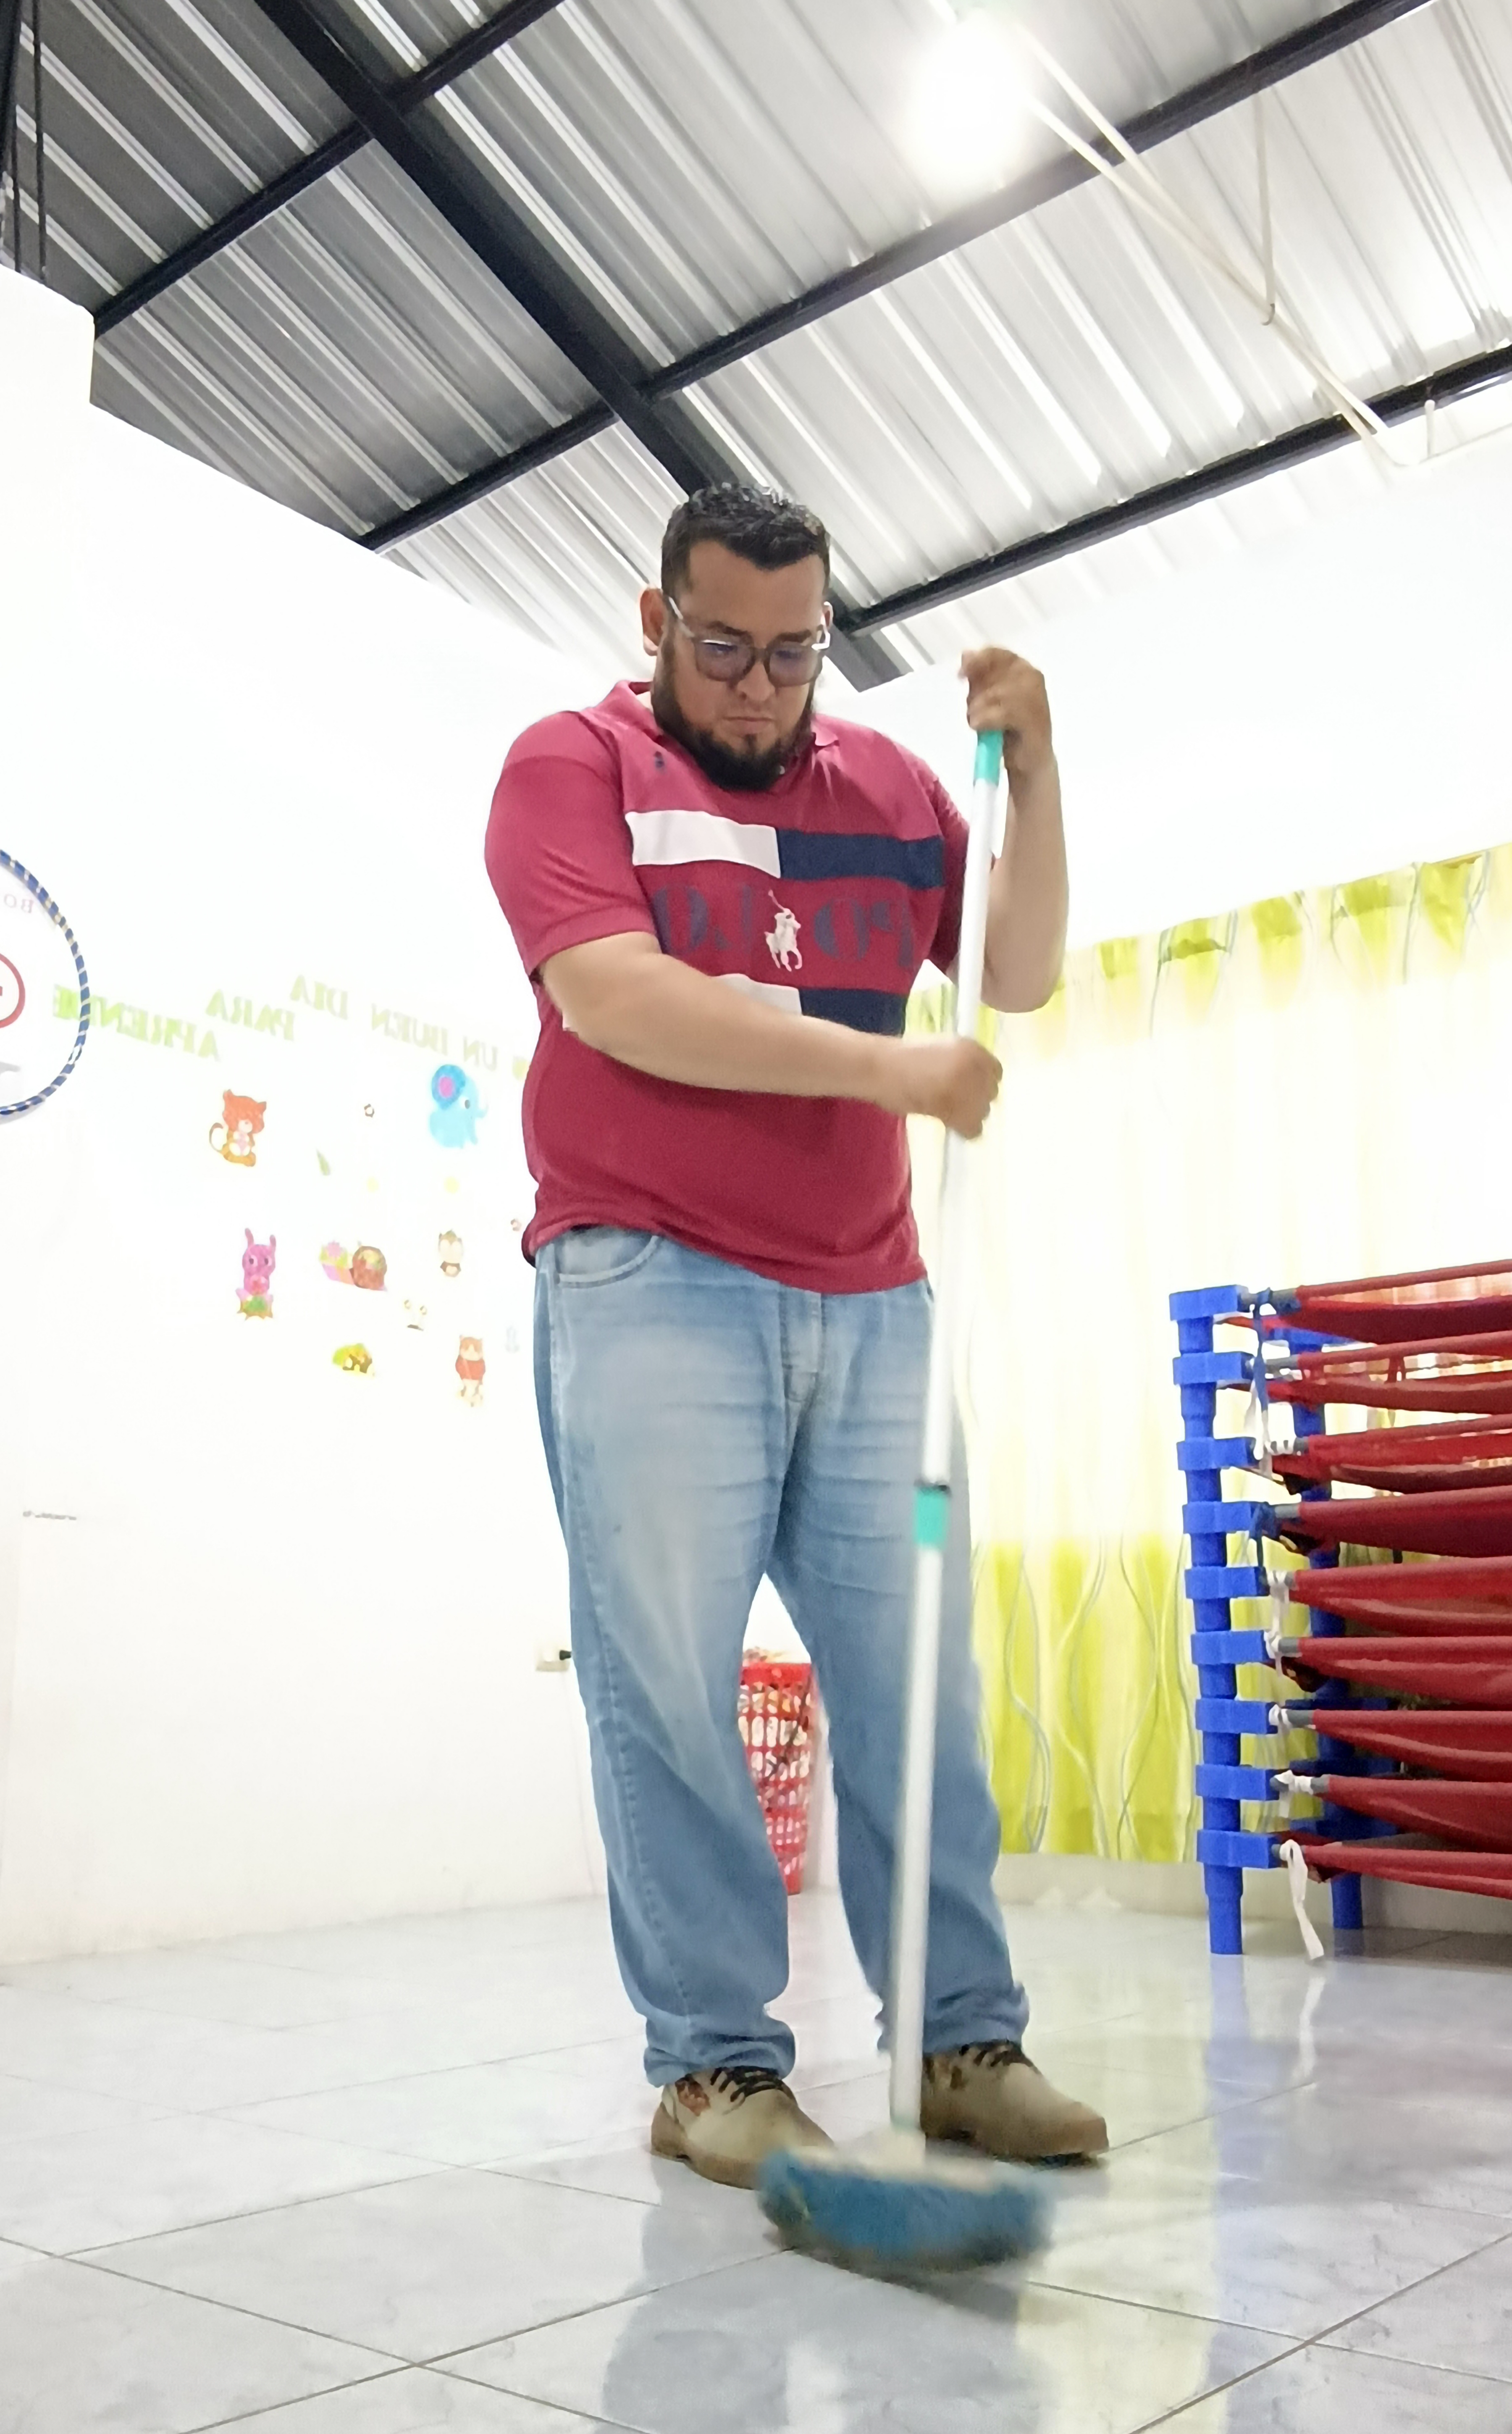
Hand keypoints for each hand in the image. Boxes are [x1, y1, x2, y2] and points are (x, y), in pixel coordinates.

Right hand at [869, 1037, 1001, 1138]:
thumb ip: (963, 1061)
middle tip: (953, 1101)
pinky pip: (973, 1129)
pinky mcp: (955, 1109)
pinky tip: (948, 1122)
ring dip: (968, 1114)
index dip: (981, 1082)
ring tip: (946, 1111)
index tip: (967, 1088)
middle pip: (991, 1093)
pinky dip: (963, 1129)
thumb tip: (976, 1081)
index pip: (996, 1072)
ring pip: (983, 1111)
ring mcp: (965, 1087)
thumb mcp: (942, 1047)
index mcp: (971, 1047)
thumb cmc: (903, 1056)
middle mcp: (973, 1065)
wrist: (881, 1067)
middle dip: (975, 1099)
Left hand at [961, 647, 1052, 784]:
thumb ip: (978, 677)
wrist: (1028, 760)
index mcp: (1022, 668)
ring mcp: (1036, 698)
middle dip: (978, 695)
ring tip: (979, 724)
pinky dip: (987, 720)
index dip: (977, 662)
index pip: (997, 654)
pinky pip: (1004, 712)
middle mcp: (1032, 678)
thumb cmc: (1007, 728)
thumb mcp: (986, 698)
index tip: (961, 675)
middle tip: (975, 711)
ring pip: (995, 694)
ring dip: (980, 710)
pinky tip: (981, 727)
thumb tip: (966, 653)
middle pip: (993, 675)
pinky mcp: (1035, 720)